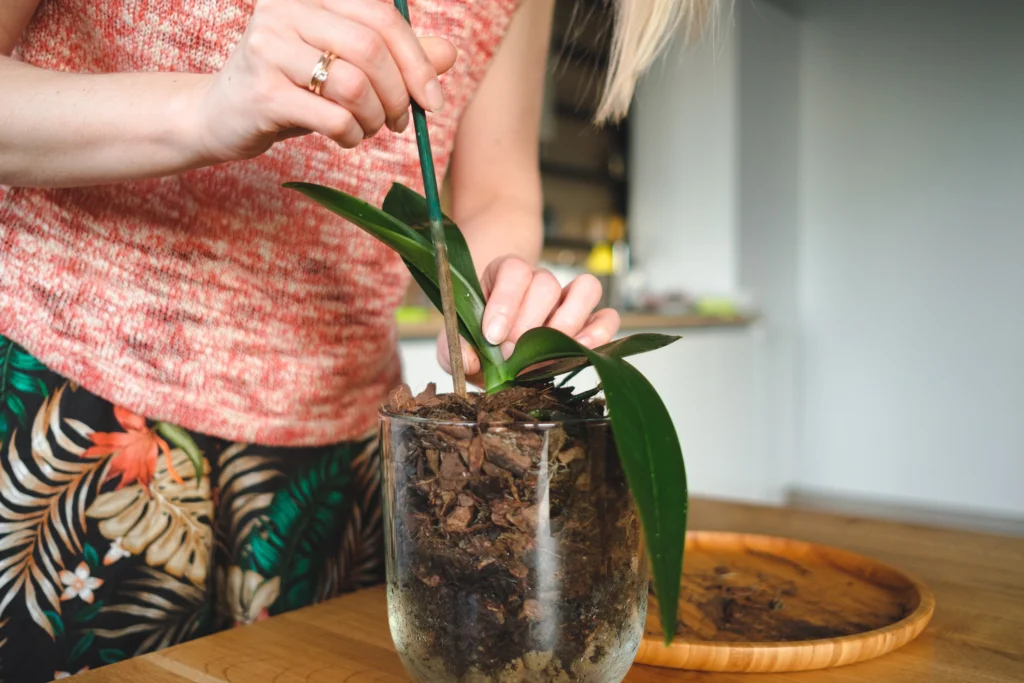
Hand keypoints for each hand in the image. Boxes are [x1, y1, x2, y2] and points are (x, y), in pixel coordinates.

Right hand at [194, 0, 457, 162]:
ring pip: (354, 85)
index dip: (417, 60)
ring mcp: (269, 48)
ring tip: (369, 128)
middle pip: (371, 48)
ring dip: (374, 118)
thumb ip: (396, 56)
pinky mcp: (263, 92)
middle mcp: (285, 9)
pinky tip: (346, 138)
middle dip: (398, 94)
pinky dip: (352, 135)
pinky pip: (333, 117)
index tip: (432, 99)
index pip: (382, 15)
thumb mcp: (345, 65)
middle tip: (399, 120)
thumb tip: (449, 54)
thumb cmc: (293, 86)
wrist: (222, 115)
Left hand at [436, 255, 621, 380]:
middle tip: (513, 355)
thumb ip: (456, 349)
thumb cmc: (477, 343)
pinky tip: (579, 351)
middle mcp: (539, 282)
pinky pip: (608, 317)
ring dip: (567, 323)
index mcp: (504, 276)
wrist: (495, 354)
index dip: (505, 302)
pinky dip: (599, 333)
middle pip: (546, 284)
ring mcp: (568, 299)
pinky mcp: (590, 321)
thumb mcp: (456, 345)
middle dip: (529, 325)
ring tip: (546, 353)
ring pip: (585, 289)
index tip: (493, 336)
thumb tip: (471, 359)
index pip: (514, 270)